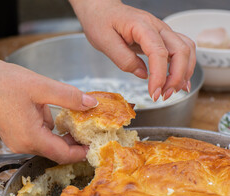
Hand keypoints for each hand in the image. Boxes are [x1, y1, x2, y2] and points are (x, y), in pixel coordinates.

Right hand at [0, 61, 96, 163]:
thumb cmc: (4, 82)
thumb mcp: (42, 87)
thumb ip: (69, 97)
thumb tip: (91, 104)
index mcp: (31, 138)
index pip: (63, 154)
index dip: (81, 151)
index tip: (94, 144)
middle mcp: (23, 145)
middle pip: (55, 150)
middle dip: (72, 141)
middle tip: (88, 127)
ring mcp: (16, 141)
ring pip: (46, 143)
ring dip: (59, 132)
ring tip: (70, 116)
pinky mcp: (12, 135)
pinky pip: (36, 136)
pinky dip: (46, 128)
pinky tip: (45, 110)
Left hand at [70, 0, 195, 100]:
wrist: (101, 9)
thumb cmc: (100, 22)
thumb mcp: (104, 42)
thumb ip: (123, 59)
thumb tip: (142, 74)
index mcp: (141, 26)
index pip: (159, 52)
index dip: (159, 75)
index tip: (153, 93)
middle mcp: (157, 27)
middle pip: (181, 50)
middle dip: (176, 77)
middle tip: (163, 95)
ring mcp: (162, 31)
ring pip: (186, 49)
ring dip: (184, 72)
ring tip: (171, 91)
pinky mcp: (161, 38)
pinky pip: (181, 50)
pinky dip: (183, 66)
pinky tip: (178, 81)